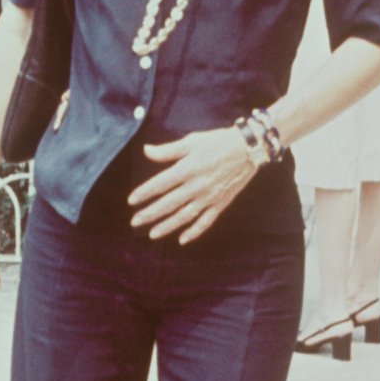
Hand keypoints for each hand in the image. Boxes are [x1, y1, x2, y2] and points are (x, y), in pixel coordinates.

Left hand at [129, 127, 254, 244]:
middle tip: (135, 222)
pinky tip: (182, 239)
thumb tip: (146, 151)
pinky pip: (206, 221)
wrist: (248, 149)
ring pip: (184, 216)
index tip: (131, 201)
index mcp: (187, 168)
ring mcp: (209, 197)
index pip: (160, 184)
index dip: (144, 193)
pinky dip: (194, 232)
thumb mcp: (192, 141)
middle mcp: (196, 186)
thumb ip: (168, 150)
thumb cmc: (217, 142)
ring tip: (152, 234)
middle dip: (150, 214)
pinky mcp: (221, 203)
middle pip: (168, 203)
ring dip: (167, 226)